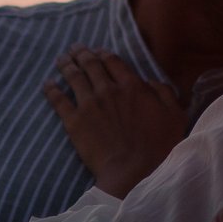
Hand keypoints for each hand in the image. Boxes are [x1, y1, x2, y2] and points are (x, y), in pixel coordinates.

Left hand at [43, 46, 185, 196]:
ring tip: (61, 59)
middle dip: (81, 54)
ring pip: (73, 77)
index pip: (112, 61)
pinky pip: (58, 100)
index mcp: (132, 86)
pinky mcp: (74, 121)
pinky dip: (51, 90)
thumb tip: (151, 82)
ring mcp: (89, 104)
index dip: (103, 54)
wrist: (134, 172)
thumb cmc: (159, 147)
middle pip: (90, 64)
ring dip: (66, 65)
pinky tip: (47, 84)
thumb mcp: (175, 115)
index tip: (97, 51)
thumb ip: (164, 93)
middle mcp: (108, 89)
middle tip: (75, 49)